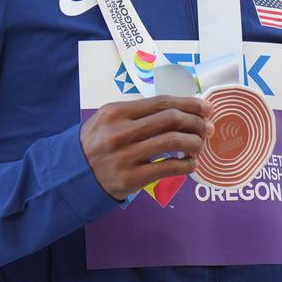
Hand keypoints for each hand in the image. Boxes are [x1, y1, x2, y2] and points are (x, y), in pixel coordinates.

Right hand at [80, 95, 214, 199]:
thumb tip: (181, 110)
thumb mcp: (109, 118)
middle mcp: (120, 132)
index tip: (206, 107)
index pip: (162, 102)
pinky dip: (186, 165)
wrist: (73, 174)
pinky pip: (167, 168)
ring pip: (172, 142)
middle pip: (170, 120)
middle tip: (208, 127)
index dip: (189, 103)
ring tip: (200, 145)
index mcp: (116, 112)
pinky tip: (191, 164)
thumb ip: (139, 112)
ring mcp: (125, 156)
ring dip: (194, 142)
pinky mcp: (130, 179)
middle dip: (196, 121)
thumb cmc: (97, 142)